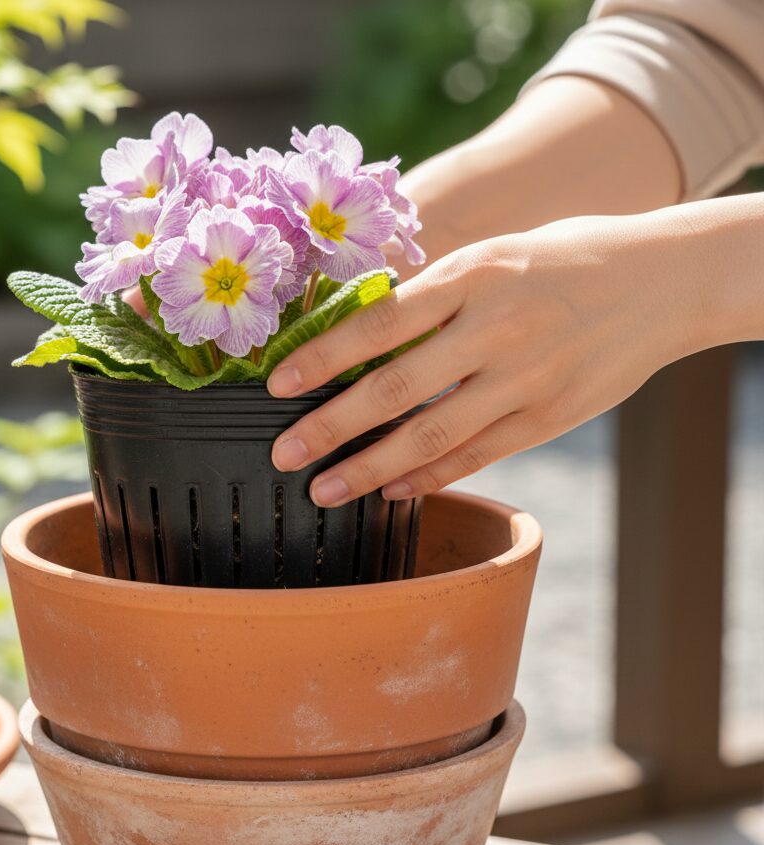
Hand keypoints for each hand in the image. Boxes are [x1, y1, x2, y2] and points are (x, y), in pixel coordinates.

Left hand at [267, 210, 720, 506]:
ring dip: (370, 469)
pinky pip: (478, 455)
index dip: (324, 356)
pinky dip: (430, 477)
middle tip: (283, 454)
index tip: (277, 384)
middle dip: (331, 426)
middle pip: (397, 389)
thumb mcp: (491, 257)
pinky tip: (391, 491)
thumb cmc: (559, 261)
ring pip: (433, 435)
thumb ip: (431, 295)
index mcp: (475, 274)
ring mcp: (526, 378)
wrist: (662, 281)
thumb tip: (353, 334)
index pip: (382, 321)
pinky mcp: (549, 417)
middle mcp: (498, 328)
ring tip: (323, 490)